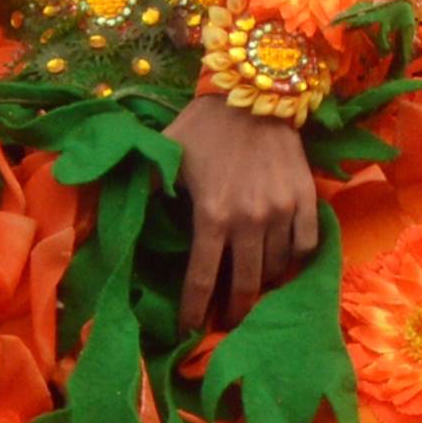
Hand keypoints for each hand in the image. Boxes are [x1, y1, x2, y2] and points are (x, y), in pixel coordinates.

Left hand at [168, 97, 318, 331]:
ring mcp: (282, 211)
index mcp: (212, 216)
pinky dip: (296, 260)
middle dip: (234, 312)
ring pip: (277, 269)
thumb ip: (147, 187)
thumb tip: (115, 210)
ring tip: (256, 294)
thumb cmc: (204, 126)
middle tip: (227, 322)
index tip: (192, 330)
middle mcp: (250, 221)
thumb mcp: (167, 155)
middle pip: (245, 286)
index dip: (195, 312)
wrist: (254, 92)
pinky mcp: (306, 199)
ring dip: (265, 287)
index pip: (202, 281)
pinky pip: (307, 245)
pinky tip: (284, 264)